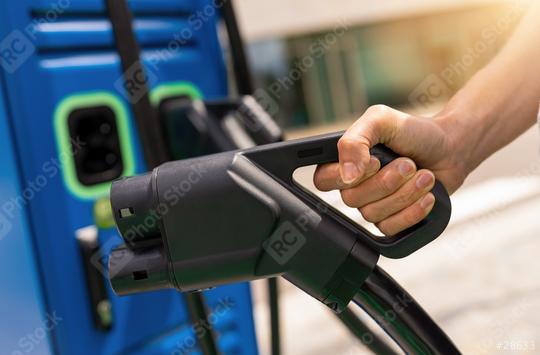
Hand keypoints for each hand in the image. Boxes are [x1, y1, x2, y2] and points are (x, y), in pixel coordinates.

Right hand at [314, 105, 466, 234]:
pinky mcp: (391, 220)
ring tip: (424, 176)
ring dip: (405, 194)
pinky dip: (412, 212)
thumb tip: (346, 175)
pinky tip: (426, 196)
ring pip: (372, 215)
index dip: (346, 176)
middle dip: (387, 181)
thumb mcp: (381, 120)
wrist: (451, 148)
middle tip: (408, 164)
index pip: (323, 180)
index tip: (375, 161)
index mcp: (345, 160)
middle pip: (351, 199)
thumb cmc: (414, 131)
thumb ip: (355, 140)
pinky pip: (389, 229)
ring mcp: (372, 204)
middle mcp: (355, 185)